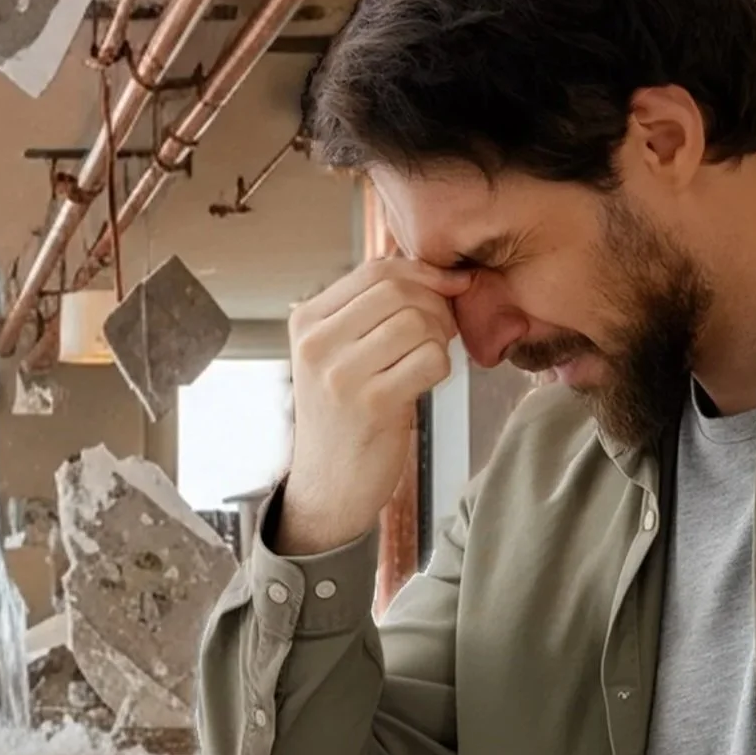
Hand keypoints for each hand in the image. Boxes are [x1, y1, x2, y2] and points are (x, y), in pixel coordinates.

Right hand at [276, 258, 467, 555]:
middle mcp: (317, 344)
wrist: (328, 486)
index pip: (375, 270)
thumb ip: (368, 310)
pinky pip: (431, 360)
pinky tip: (425, 384)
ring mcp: (341, 375)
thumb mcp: (337, 353)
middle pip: (399, 291)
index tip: (449, 286)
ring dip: (439, 339)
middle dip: (436, 304)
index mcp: (306, 322)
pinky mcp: (372, 405)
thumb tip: (434, 268)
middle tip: (442, 331)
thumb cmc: (344, 415)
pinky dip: (441, 368)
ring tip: (428, 359)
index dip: (424, 272)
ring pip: (418, 322)